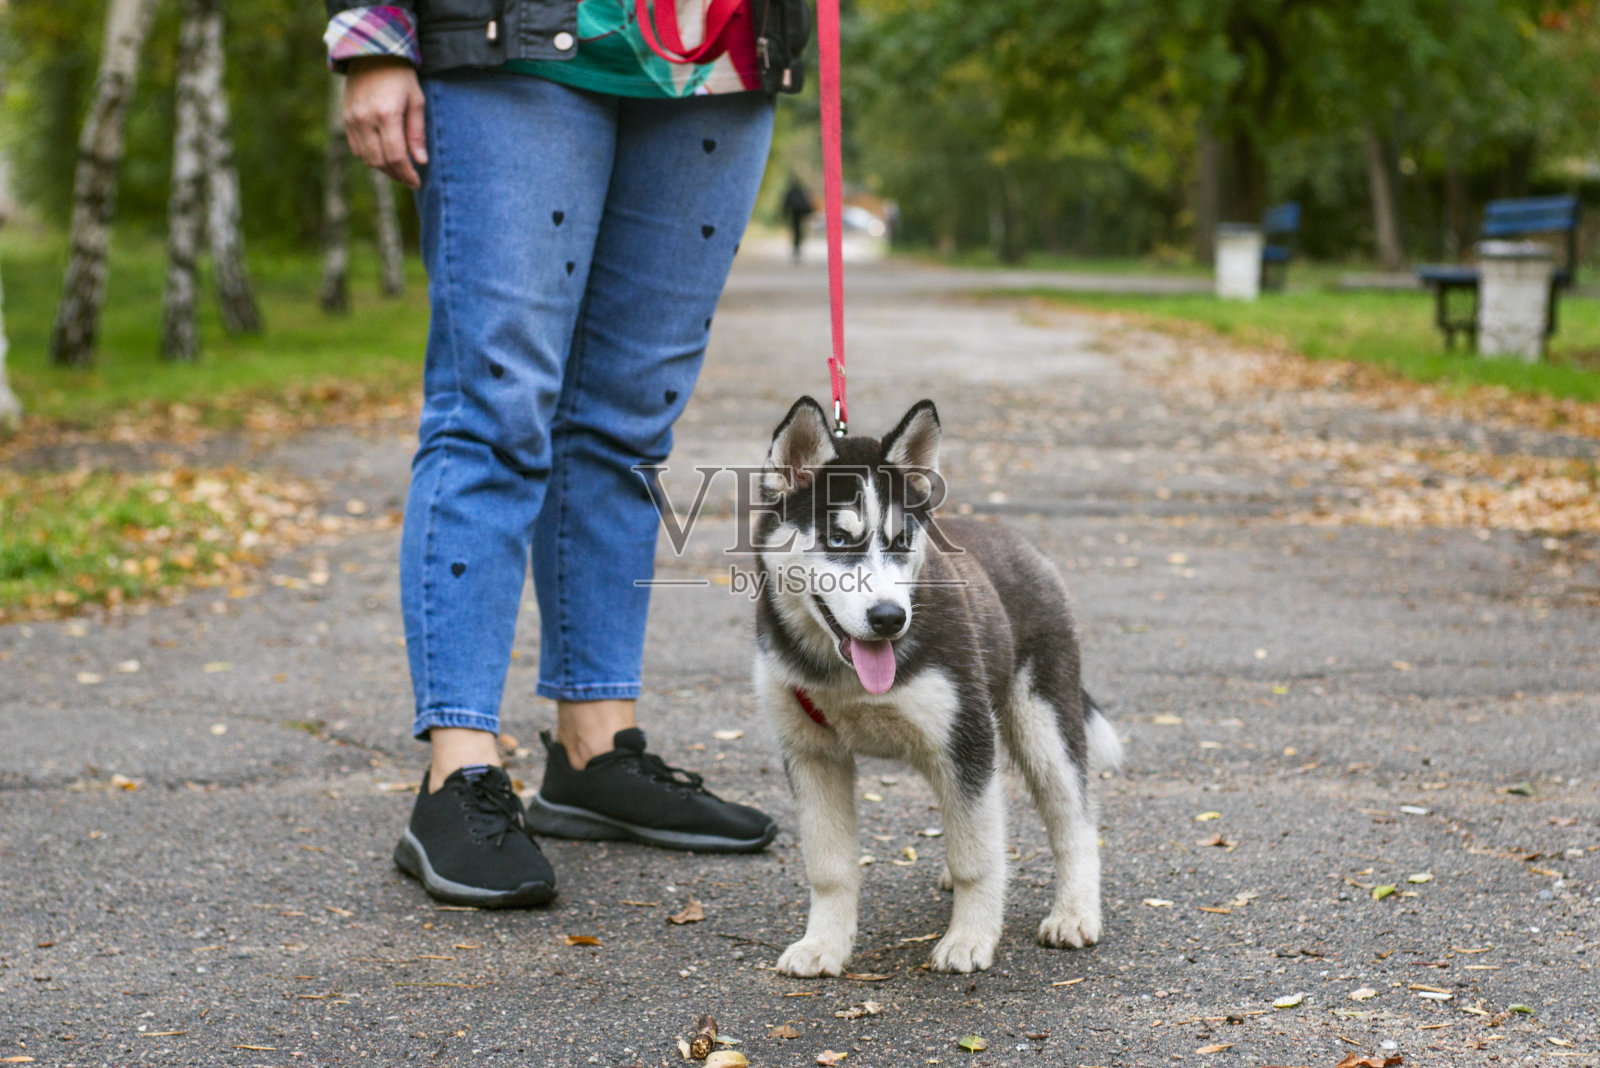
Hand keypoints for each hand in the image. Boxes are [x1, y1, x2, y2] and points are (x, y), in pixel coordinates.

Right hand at [343, 56, 426, 188]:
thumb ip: (417, 133)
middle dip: (396, 175)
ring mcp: (352, 120)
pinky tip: (383, 157)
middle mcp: (366, 119)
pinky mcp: (346, 119)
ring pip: (367, 158)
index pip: (395, 156)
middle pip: (380, 161)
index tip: (416, 182)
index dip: (406, 174)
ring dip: (383, 169)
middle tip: (410, 179)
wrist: (370, 53)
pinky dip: (370, 158)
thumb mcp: (416, 101)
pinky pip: (357, 149)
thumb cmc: (399, 76)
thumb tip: (420, 161)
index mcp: (387, 114)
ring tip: (399, 170)